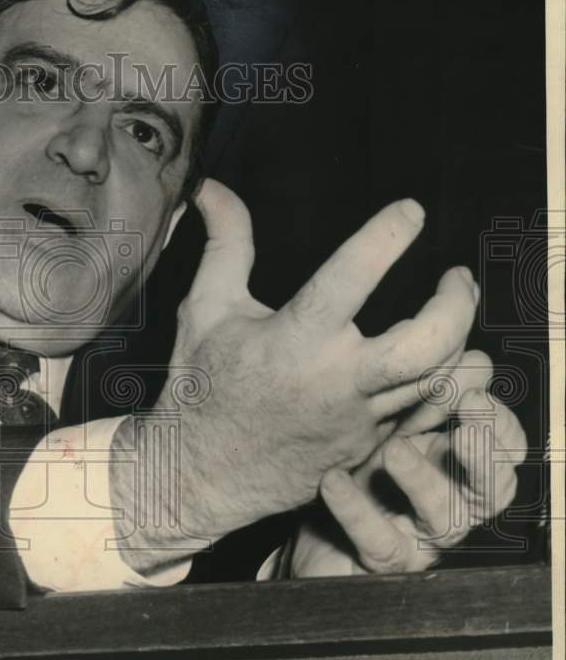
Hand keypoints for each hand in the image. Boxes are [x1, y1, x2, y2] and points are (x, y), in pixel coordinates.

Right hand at [112, 179, 477, 569]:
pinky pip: (424, 413)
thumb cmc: (200, 386)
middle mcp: (335, 382)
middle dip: (456, 304)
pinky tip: (437, 358)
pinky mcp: (366, 446)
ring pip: (439, 381)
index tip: (410, 210)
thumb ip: (225, 244)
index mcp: (294, 341)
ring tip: (454, 310)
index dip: (388, 234)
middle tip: (455, 276)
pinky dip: (441, 382)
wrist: (200, 470)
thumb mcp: (206, 309)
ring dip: (459, 342)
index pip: (354, 275)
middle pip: (428, 343)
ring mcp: (358, 420)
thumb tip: (213, 189)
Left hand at [288, 352, 527, 576]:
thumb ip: (430, 389)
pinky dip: (358, 512)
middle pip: (493, 487)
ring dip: (423, 480)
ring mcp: (422, 536)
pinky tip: (334, 482)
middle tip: (467, 424)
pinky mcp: (385, 561)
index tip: (473, 393)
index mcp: (457, 460)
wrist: (310, 524)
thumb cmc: (355, 462)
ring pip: (446, 518)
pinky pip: (380, 541)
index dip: (498, 422)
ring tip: (393, 451)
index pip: (504, 445)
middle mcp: (452, 501)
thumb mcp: (387, 420)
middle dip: (485, 455)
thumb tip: (474, 356)